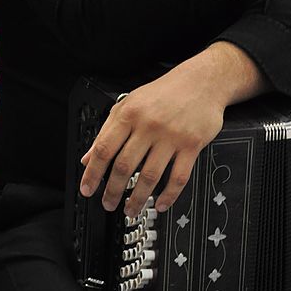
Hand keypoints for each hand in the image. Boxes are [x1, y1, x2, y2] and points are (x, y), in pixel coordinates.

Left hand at [79, 41, 268, 218]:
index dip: (93, 173)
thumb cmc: (165, 93)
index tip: (87, 190)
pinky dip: (169, 195)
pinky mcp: (192, 145)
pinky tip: (160, 204)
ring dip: (138, 198)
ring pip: (150, 176)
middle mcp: (149, 125)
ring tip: (131, 209)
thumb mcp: (130, 104)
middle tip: (108, 204)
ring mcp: (171, 136)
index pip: (104, 149)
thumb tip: (88, 157)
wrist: (202, 82)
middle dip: (113, 191)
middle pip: (125, 166)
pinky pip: (179, 177)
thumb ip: (108, 130)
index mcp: (129, 114)